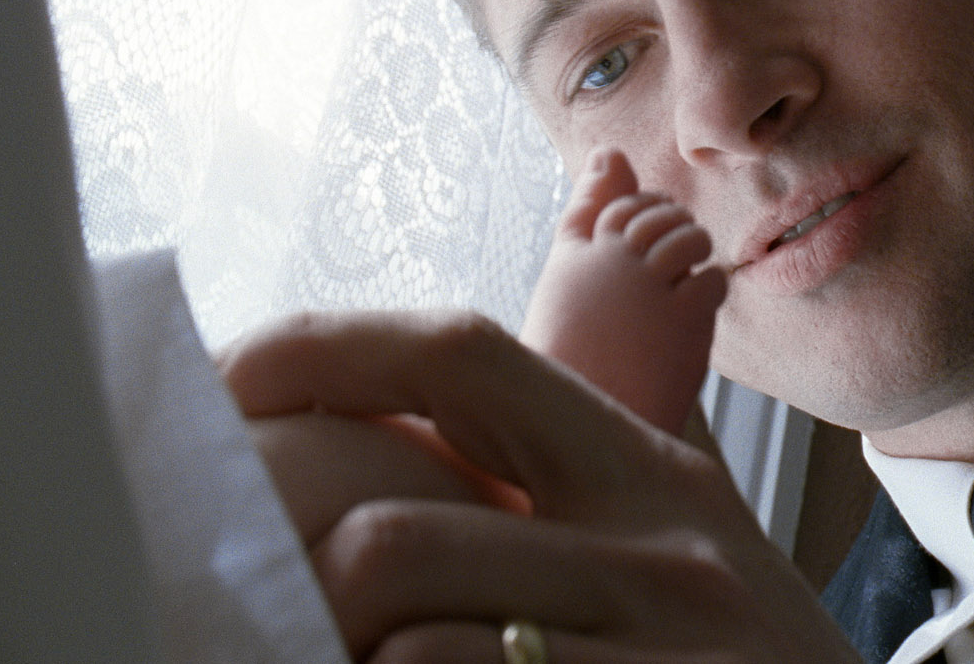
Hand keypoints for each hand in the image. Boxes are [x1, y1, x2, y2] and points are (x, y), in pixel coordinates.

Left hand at [223, 310, 860, 662]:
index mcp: (644, 466)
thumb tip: (477, 339)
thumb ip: (606, 432)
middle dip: (316, 588)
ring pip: (409, 645)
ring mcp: (655, 643)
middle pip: (393, 532)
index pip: (464, 353)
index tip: (229, 375)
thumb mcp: (692, 519)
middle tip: (313, 619)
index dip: (326, 347)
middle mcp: (653, 543)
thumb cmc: (744, 647)